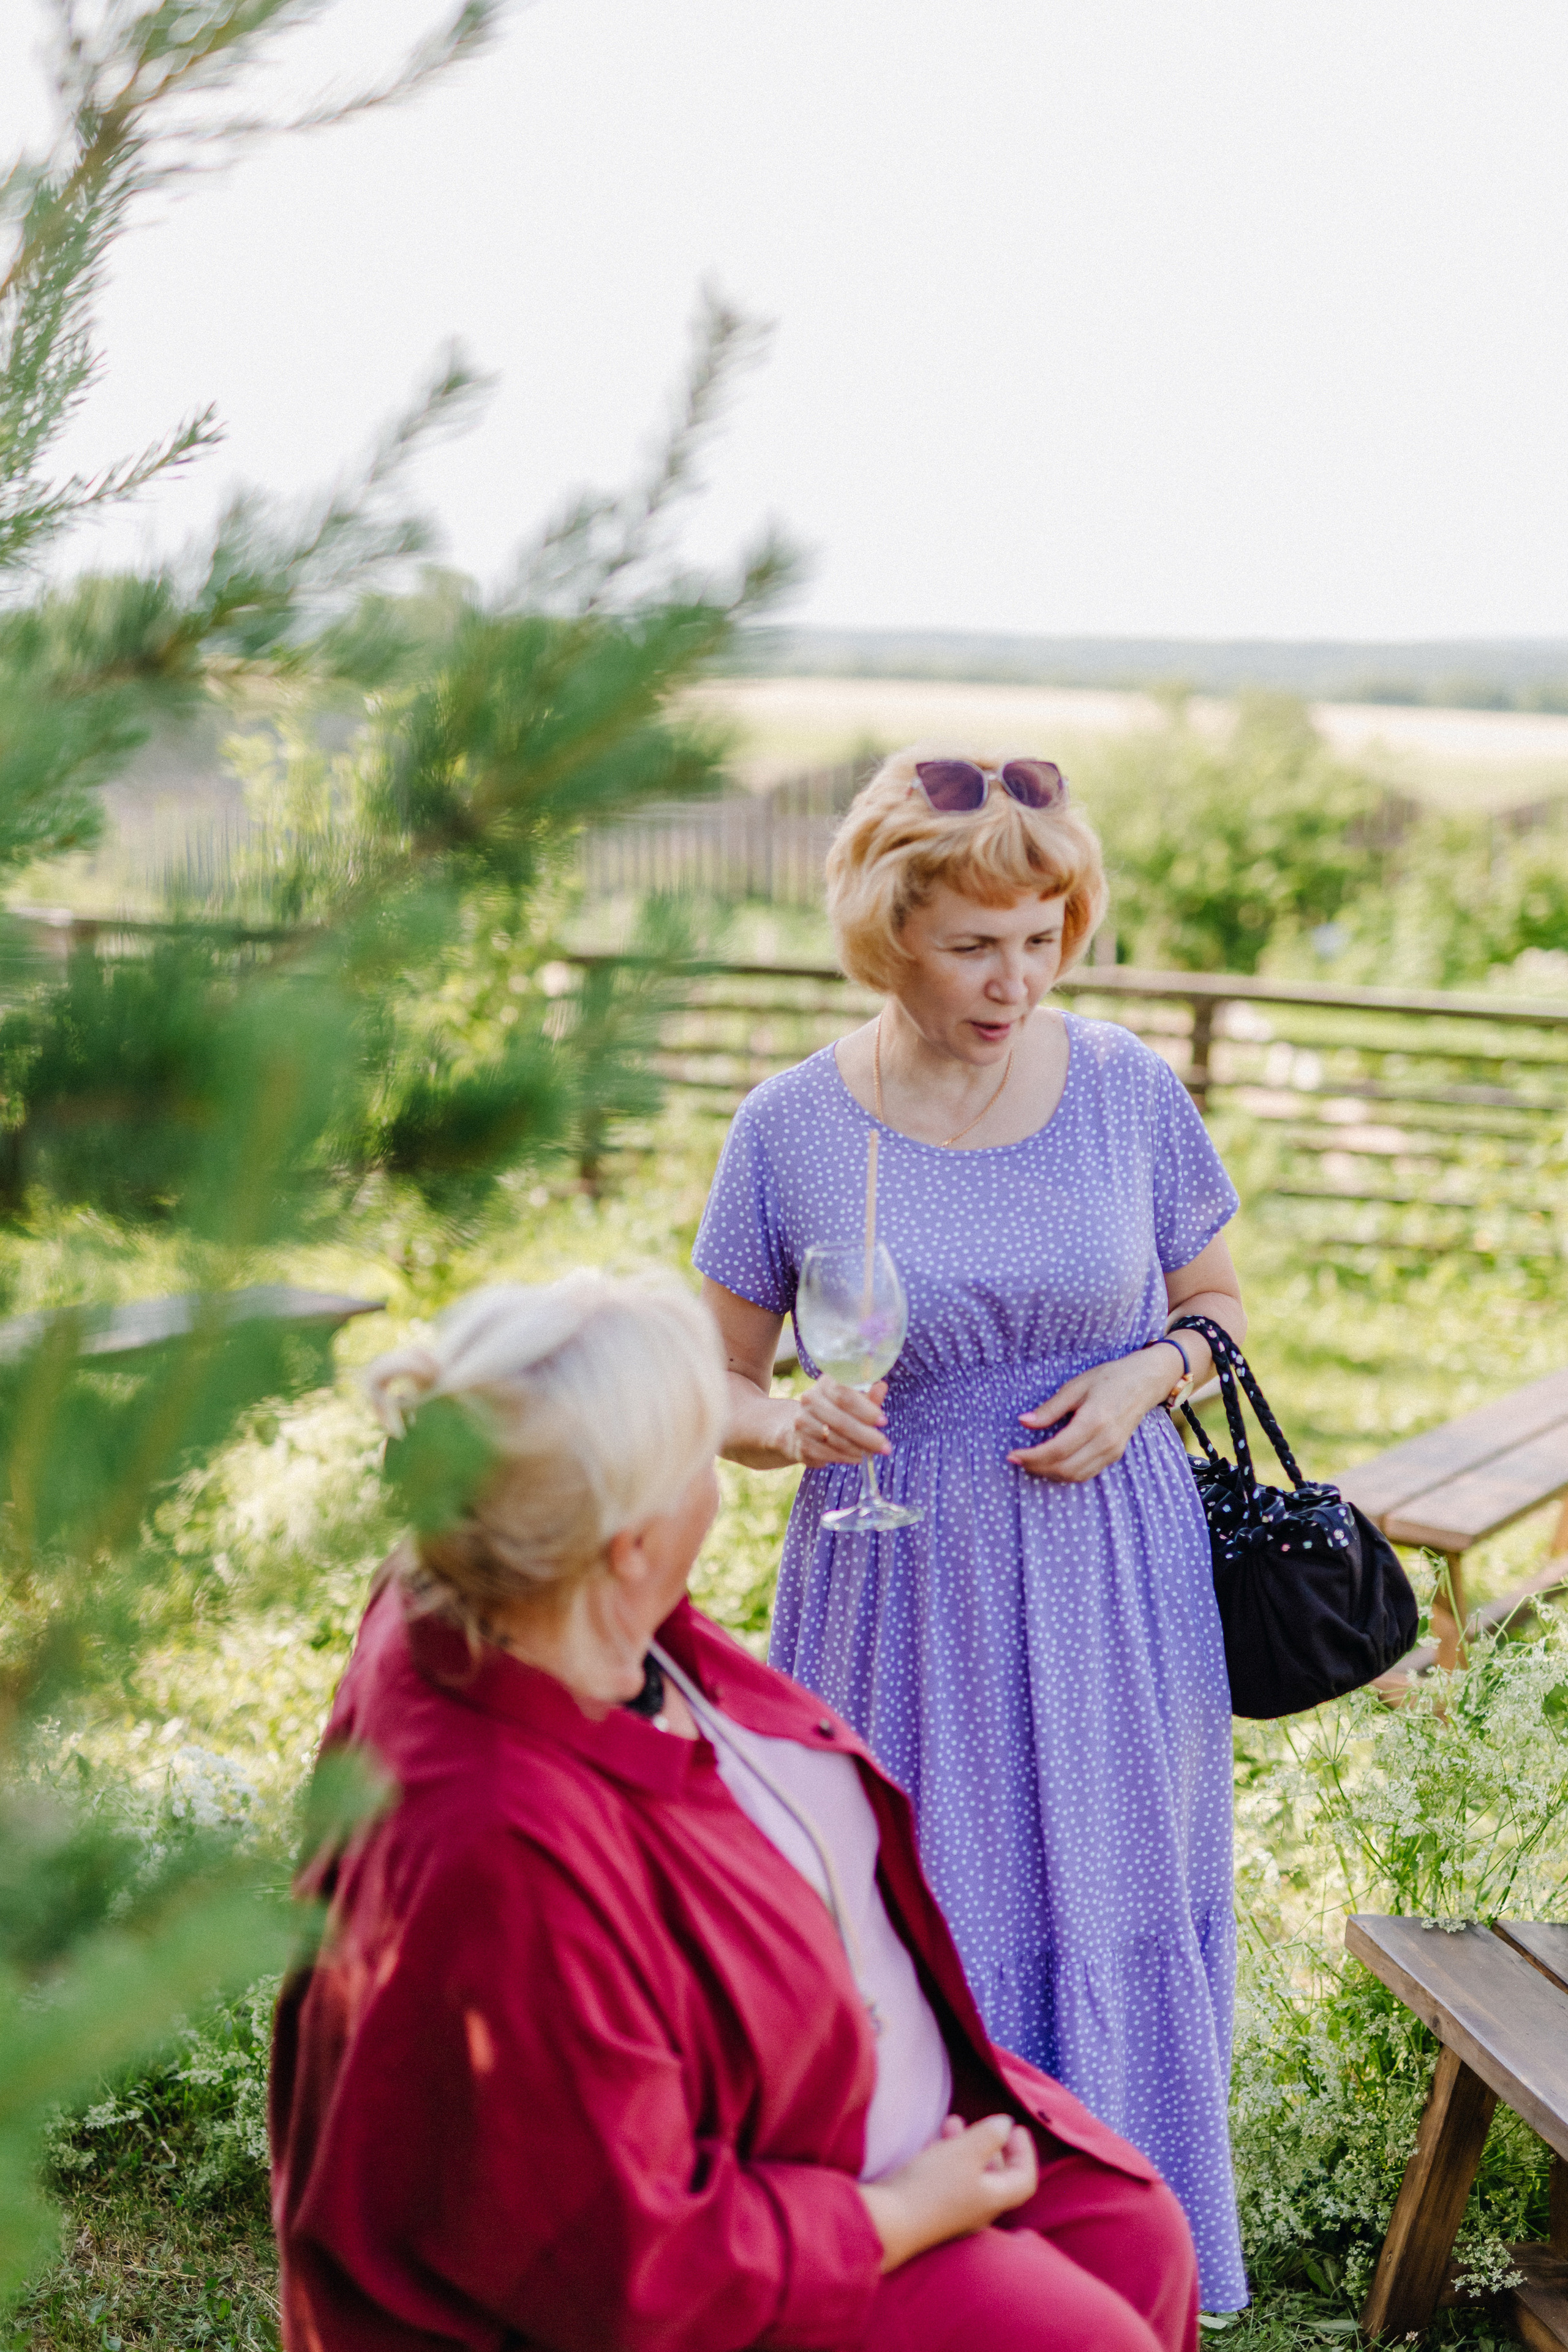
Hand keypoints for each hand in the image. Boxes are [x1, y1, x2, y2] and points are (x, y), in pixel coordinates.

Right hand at [790, 1376, 890, 1468]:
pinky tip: (859, 1458)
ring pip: (836, 1440)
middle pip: (841, 1421)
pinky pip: (828, 1454)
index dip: (865, 1409)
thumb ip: (868, 1396)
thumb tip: (882, 1387)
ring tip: (874, 1454)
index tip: (883, 1421)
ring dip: (859, 1450)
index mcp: (825, 1384)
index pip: (844, 1395)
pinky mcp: (802, 1445)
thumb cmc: (835, 1409)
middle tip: (886, 1447)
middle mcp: (809, 1401)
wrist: (802, 1426)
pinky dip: (847, 1458)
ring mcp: (803, 1423)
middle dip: (867, 1436)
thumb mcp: (852, 1400)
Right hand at [857, 2114, 1037, 2273]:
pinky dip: (948, 2158)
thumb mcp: (964, 2152)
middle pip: (997, 2177)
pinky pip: (949, 2180)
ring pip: (970, 2175)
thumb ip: (989, 2135)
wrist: (889, 2221)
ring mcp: (955, 2213)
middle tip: (984, 2123)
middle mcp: (979, 2210)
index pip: (1024, 2179)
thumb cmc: (932, 2185)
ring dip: (966, 2146)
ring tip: (953, 2121)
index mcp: (993, 2199)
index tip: (1017, 2128)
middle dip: (992, 2145)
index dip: (1026, 2153)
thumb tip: (1005, 2125)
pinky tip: (934, 2142)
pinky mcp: (933, 2210)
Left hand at [1007, 1347, 1178, 1481]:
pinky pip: (1087, 1473)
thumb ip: (1050, 1408)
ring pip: (1076, 1476)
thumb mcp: (1075, 1386)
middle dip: (1037, 1468)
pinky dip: (1066, 1473)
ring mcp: (1113, 1451)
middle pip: (1065, 1468)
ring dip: (1050, 1474)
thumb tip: (1023, 1422)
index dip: (1031, 1457)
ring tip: (1031, 1462)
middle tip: (1018, 1460)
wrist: (1144, 1382)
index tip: (1012, 1455)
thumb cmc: (1108, 1379)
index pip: (1057, 1450)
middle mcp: (1105, 1441)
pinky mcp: (1115, 1455)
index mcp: (1094, 1421)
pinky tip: (1052, 1463)